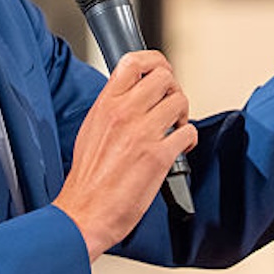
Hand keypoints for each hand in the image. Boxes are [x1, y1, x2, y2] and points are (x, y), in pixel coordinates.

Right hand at [53, 49, 198, 260]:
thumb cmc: (87, 179)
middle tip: (170, 106)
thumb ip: (112, 108)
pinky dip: (189, 140)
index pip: (133, 62)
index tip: (161, 70)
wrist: (84, 213)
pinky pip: (188, 133)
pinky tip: (179, 148)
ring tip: (175, 128)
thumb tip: (132, 97)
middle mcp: (124, 114)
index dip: (155, 61)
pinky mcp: (159, 156)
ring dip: (183, 115)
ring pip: (180, 101)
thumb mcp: (91, 130)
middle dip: (173, 90)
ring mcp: (143, 133)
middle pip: (164, 77)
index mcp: (105, 105)